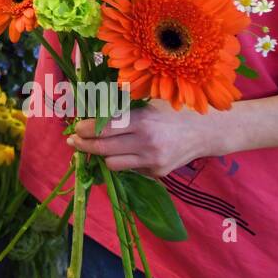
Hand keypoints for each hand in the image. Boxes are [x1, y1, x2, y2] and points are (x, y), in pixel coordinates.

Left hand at [66, 105, 216, 178]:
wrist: (203, 131)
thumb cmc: (170, 112)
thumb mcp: (147, 105)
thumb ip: (121, 110)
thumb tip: (90, 113)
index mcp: (142, 121)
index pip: (104, 129)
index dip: (85, 129)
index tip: (76, 128)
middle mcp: (146, 143)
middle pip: (103, 149)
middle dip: (84, 145)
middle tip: (73, 141)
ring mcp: (152, 161)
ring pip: (112, 163)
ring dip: (103, 155)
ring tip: (97, 146)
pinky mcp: (156, 172)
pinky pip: (129, 169)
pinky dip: (123, 160)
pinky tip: (125, 152)